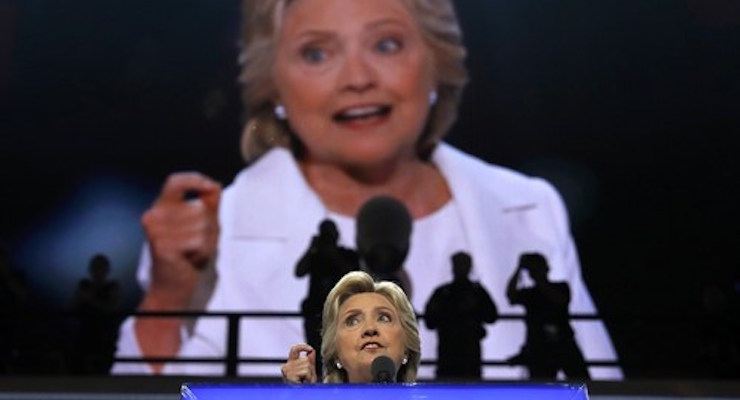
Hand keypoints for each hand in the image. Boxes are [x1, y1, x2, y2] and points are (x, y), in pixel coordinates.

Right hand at [141, 172, 221, 307]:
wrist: (172, 284)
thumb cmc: (187, 252)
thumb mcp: (200, 223)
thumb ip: (208, 203)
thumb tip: (215, 185)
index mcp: (161, 207)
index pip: (175, 182)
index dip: (195, 179)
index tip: (210, 186)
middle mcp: (154, 215)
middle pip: (199, 209)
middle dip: (208, 227)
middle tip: (197, 242)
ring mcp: (157, 231)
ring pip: (202, 226)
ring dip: (206, 241)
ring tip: (193, 250)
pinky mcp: (162, 246)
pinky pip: (198, 242)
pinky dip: (201, 252)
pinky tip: (190, 258)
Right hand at [281, 343, 316, 382]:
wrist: (301, 395)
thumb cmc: (304, 386)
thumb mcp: (308, 372)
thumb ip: (309, 361)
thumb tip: (311, 351)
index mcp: (289, 364)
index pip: (294, 349)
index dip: (303, 346)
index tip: (310, 349)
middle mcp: (286, 367)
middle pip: (305, 359)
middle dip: (310, 368)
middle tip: (306, 379)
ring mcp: (287, 371)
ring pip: (306, 365)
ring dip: (309, 374)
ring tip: (304, 381)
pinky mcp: (290, 375)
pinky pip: (305, 371)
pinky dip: (308, 377)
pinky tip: (303, 382)